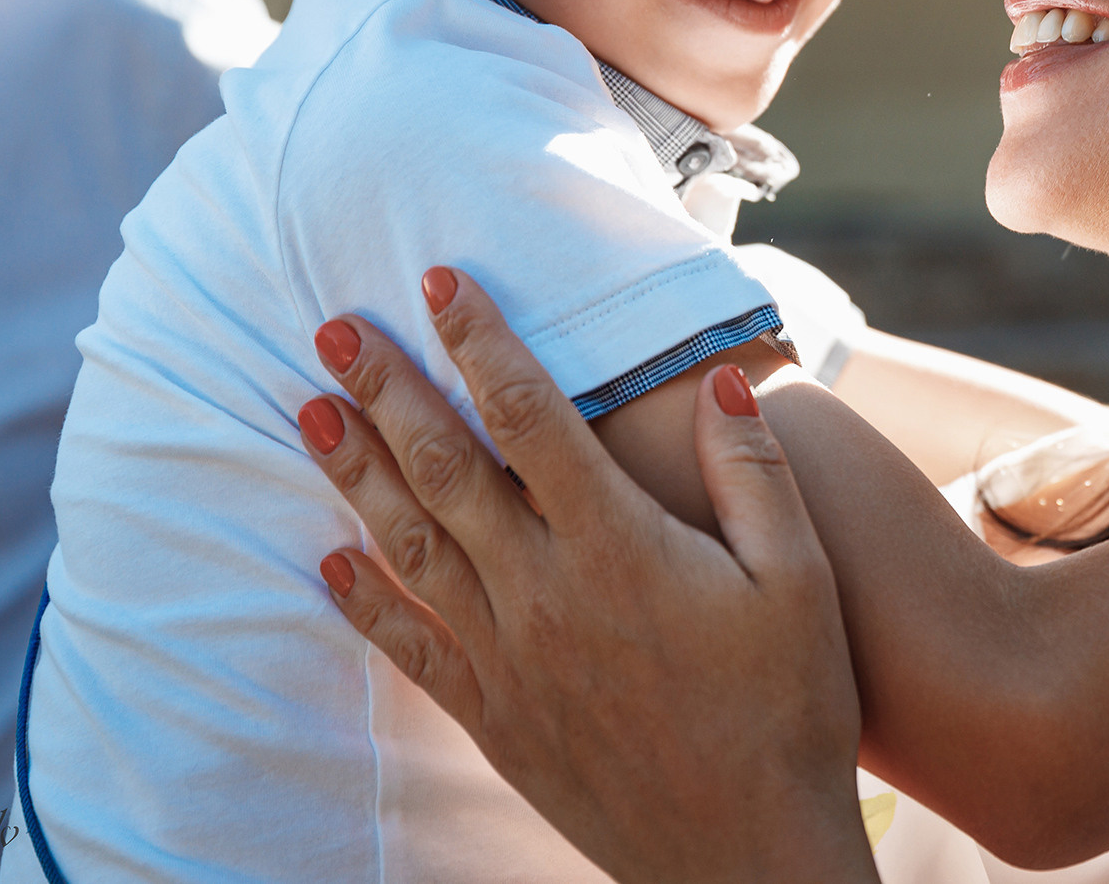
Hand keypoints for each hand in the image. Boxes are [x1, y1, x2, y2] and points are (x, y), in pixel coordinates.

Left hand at [297, 269, 878, 883]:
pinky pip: (411, 649)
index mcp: (620, 549)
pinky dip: (364, 600)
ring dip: (355, 473)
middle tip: (334, 325)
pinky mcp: (497, 719)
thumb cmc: (789, 709)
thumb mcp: (800, 580)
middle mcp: (547, 597)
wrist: (747, 856)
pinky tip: (329, 558)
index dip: (483, 343)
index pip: (531, 419)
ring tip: (309, 411)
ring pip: (410, 548)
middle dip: (387, 390)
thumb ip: (756, 474)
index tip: (441, 282)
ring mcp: (511, 661)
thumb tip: (721, 380)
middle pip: (446, 472)